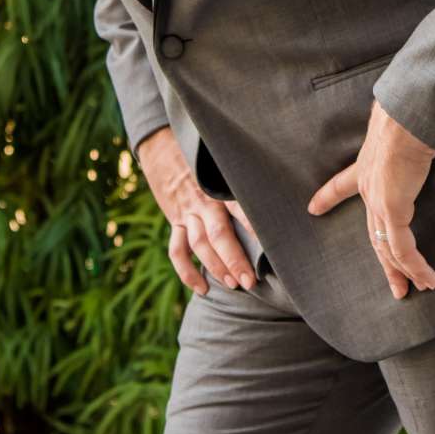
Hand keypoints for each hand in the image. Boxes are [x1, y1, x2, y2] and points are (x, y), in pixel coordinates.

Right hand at [136, 128, 256, 296]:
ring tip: (232, 284)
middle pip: (218, 235)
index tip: (271, 245)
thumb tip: (274, 187)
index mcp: (218, 185)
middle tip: (250, 281)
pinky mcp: (174, 220)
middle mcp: (203, 201)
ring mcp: (186, 212)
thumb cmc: (202, 153)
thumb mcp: (222, 160)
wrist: (160, 146)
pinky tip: (201, 287)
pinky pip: (176, 250)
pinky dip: (187, 271)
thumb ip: (242, 176)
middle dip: (234, 260)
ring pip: (199, 245)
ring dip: (215, 267)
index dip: (253, 227)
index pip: (239, 208)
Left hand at [307, 101, 434, 300]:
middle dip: (383, 261)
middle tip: (393, 284)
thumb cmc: (407, 117)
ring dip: (402, 271)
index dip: (328, 196)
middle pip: (372, 233)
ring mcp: (379, 202)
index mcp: (367, 166)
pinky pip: (404, 249)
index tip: (313, 207)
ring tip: (412, 289)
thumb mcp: (400, 128)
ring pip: (387, 248)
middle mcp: (369, 187)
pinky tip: (427, 280)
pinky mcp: (393, 211)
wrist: (407, 118)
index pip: (342, 184)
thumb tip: (422, 125)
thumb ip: (406, 135)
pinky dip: (416, 267)